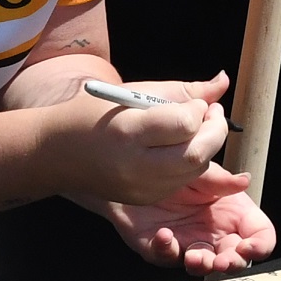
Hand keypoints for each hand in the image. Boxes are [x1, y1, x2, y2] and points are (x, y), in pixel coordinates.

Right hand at [52, 70, 237, 207]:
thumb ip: (180, 90)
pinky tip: (179, 148)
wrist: (57, 153)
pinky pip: (181, 181)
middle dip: (215, 132)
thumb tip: (223, 82)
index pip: (184, 124)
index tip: (196, 102)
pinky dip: (189, 163)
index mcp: (128, 131)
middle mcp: (135, 165)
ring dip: (205, 147)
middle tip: (213, 114)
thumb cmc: (93, 114)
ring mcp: (140, 188)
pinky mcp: (144, 199)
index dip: (199, 110)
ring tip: (197, 128)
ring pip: (195, 170)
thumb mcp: (133, 93)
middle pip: (197, 154)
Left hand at [108, 180, 276, 273]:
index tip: (249, 247)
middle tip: (223, 262)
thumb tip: (245, 181)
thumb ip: (221, 180)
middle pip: (236, 259)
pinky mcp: (162, 249)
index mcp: (234, 215)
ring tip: (194, 256)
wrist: (136, 173)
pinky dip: (166, 250)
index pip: (260, 236)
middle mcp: (215, 234)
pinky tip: (164, 235)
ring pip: (204, 266)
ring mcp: (189, 244)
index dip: (260, 246)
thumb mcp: (202, 172)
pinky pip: (167, 256)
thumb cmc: (176, 173)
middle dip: (232, 264)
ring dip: (202, 265)